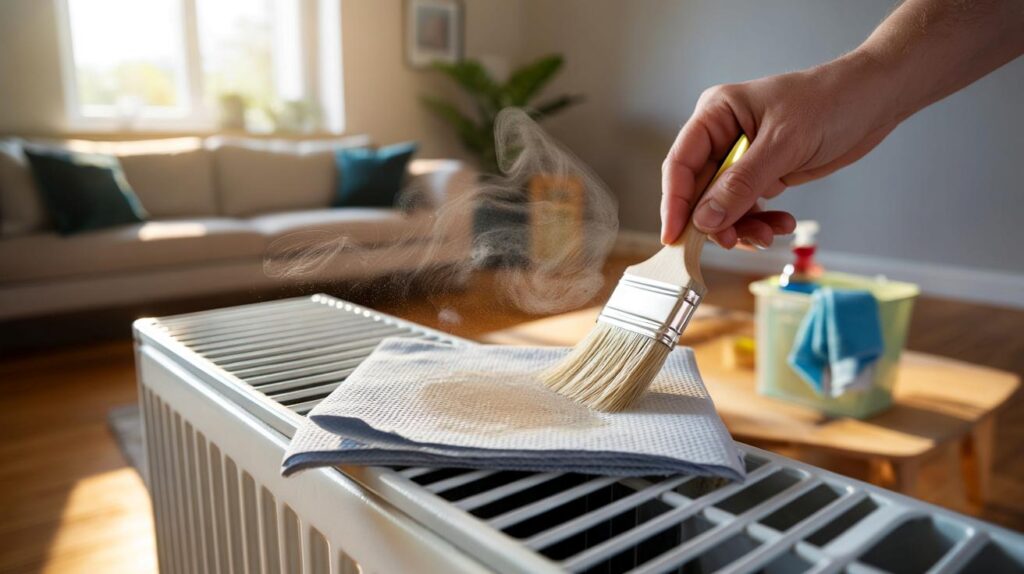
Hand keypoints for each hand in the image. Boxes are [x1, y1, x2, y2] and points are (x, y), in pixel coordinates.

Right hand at [661, 51, 897, 248]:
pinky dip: (762, 221)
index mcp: (715, 114)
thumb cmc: (831, 102)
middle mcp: (722, 136)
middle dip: (716, 220)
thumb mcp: (784, 144)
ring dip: (742, 225)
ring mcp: (742, 156)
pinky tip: (782, 224)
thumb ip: (741, 184)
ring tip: (768, 235)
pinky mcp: (762, 173)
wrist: (875, 100)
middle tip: (734, 242)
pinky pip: (749, 206)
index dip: (675, 203)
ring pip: (724, 205)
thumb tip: (705, 219)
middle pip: (700, 191)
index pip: (681, 164)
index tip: (674, 237)